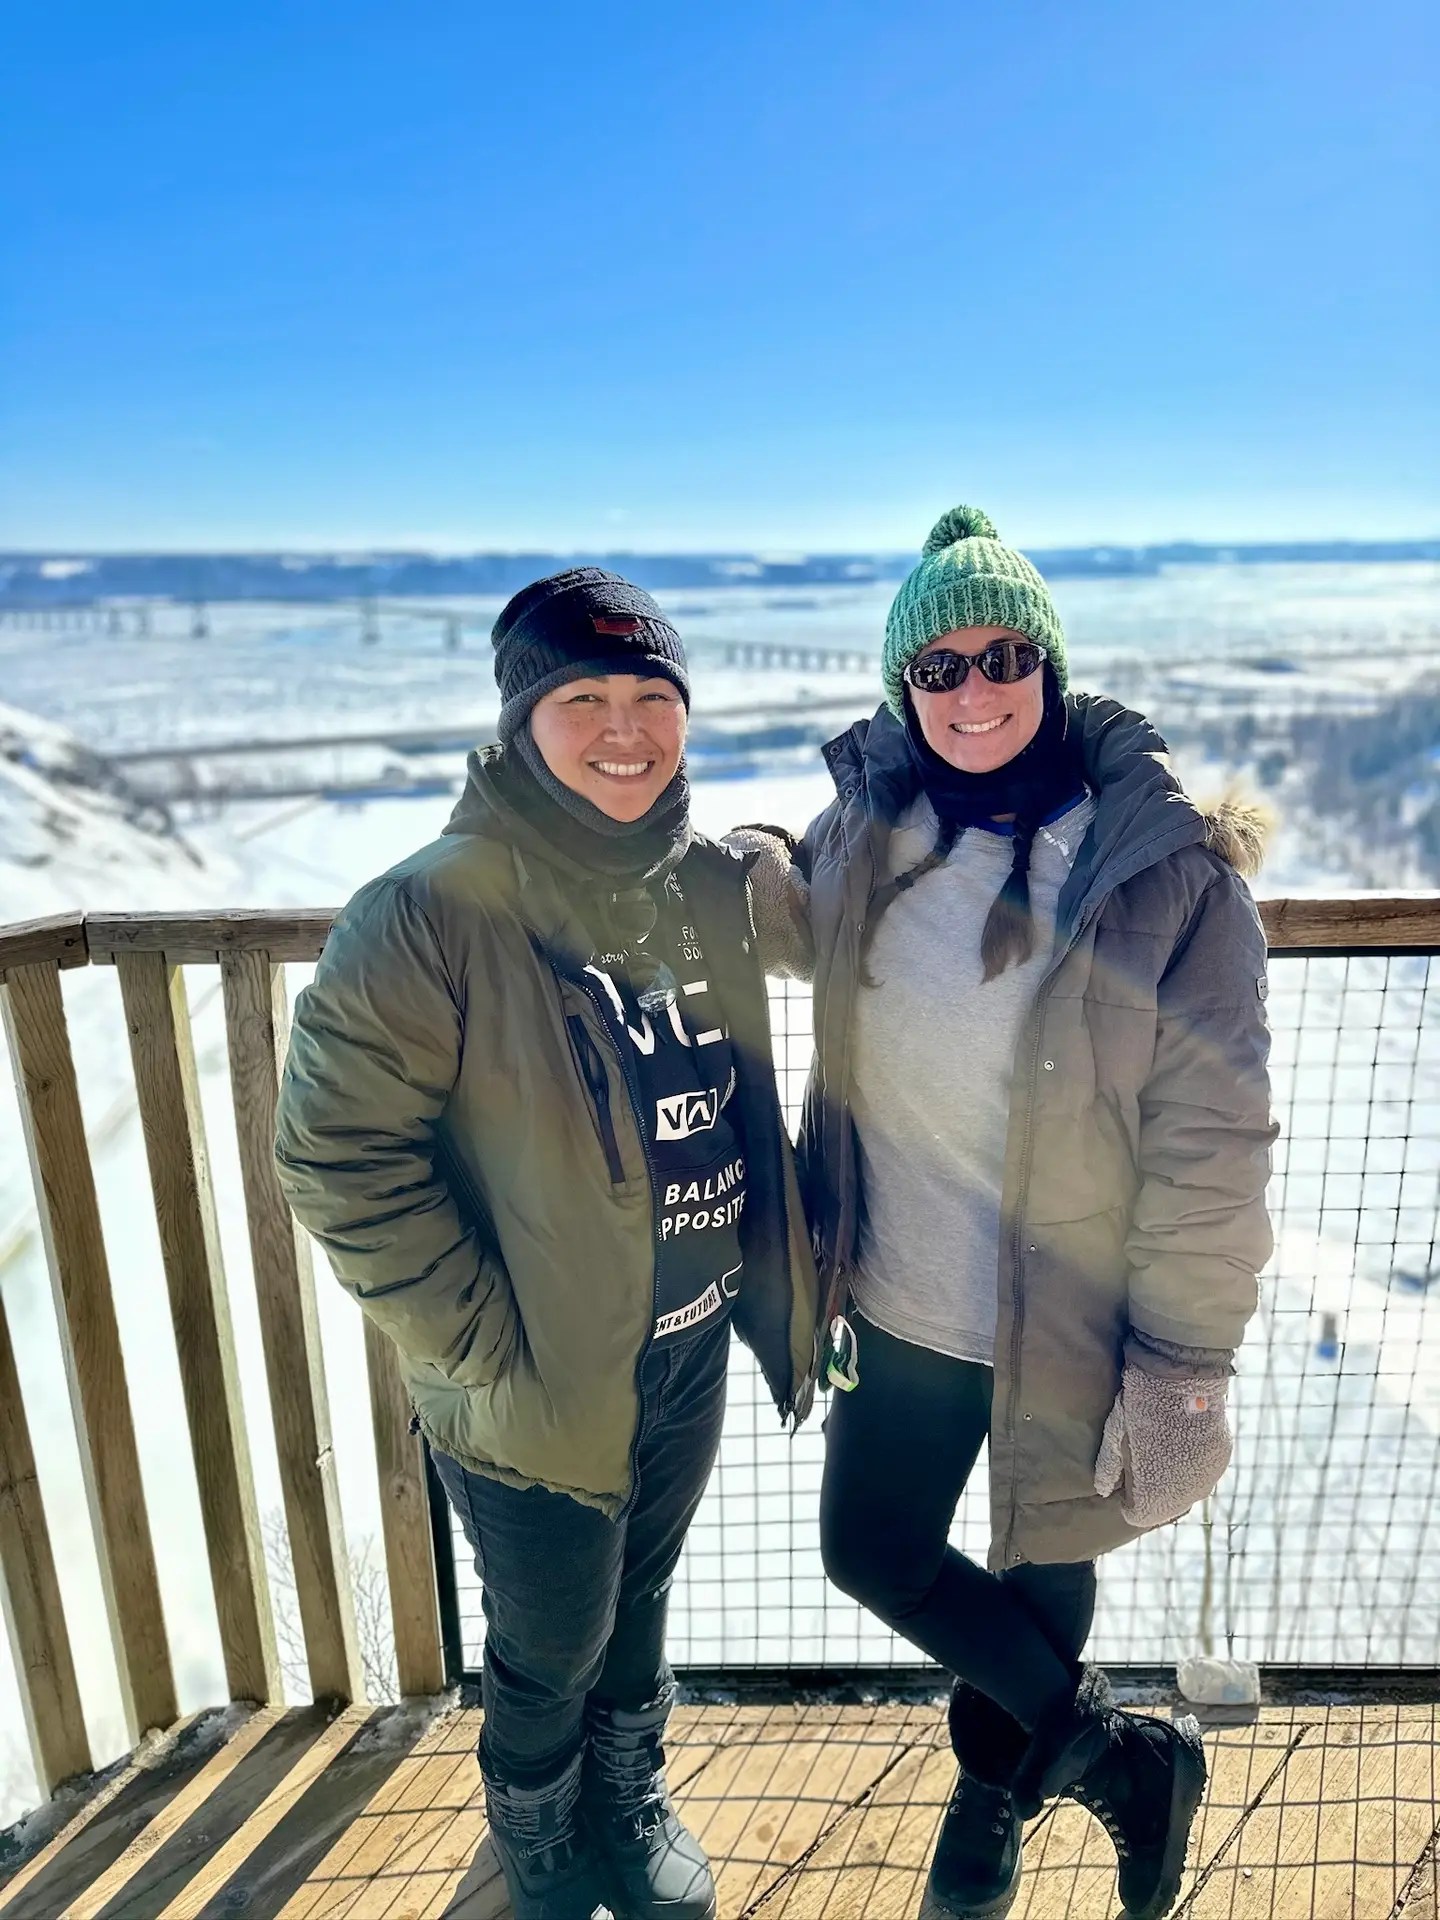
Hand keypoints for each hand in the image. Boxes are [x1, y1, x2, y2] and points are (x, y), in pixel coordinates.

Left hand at [1094, 1365, 1232, 1528]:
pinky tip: (1184, 1439)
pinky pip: (1204, 1471)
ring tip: (1165, 1447)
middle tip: (1144, 1456)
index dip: (1129, 1496)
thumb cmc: (1140, 1409)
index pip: (1137, 1515)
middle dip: (1154, 1489)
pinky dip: (1194, 1462)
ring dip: (1176, 1478)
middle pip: (1165, 1506)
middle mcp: (1185, 1498)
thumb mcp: (1116, 1436)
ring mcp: (1208, 1479)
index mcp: (1155, 1498)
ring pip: (1187, 1490)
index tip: (1127, 1473)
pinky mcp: (1222, 1460)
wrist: (1183, 1381)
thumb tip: (1103, 1490)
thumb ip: (1110, 1468)